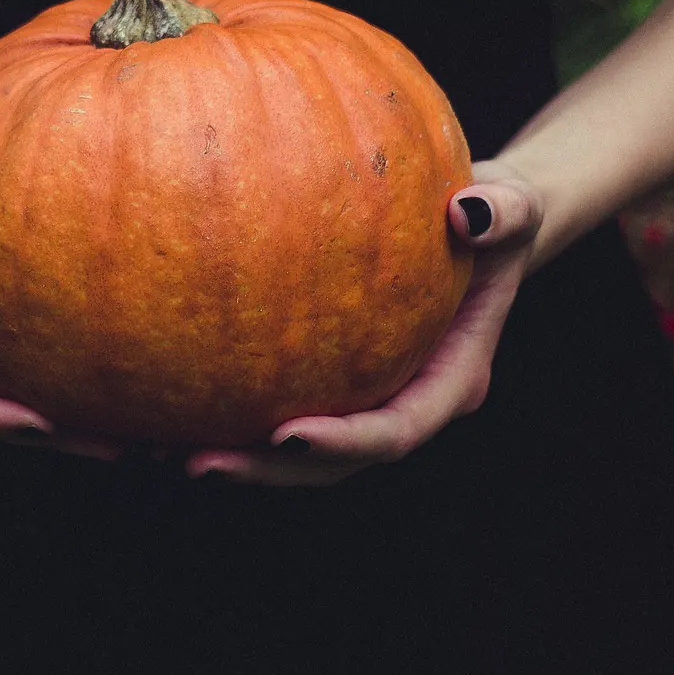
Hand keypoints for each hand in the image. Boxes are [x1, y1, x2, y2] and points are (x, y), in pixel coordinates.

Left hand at [182, 159, 543, 486]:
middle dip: (268, 472)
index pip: (397, 430)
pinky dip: (224, 412)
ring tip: (159, 451)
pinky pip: (274, 405)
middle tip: (197, 464)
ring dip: (236, 458)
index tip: (287, 435)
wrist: (476, 224)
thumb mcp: (514, 202)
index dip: (345, 444)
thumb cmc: (494, 211)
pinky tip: (161, 403)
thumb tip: (469, 213)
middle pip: (335, 465)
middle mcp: (404, 402)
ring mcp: (364, 398)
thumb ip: (504, 211)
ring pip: (297, 453)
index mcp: (451, 380)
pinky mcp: (328, 380)